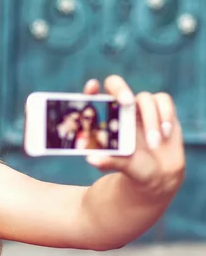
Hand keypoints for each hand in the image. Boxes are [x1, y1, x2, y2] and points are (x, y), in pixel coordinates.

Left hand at [83, 75, 184, 197]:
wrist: (159, 172)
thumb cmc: (132, 165)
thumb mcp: (121, 164)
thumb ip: (107, 161)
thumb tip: (91, 159)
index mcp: (105, 118)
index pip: (93, 97)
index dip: (91, 90)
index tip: (92, 87)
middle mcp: (121, 108)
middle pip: (115, 84)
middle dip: (120, 90)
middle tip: (127, 103)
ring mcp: (140, 106)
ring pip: (144, 98)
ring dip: (150, 120)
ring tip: (153, 144)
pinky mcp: (161, 108)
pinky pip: (163, 100)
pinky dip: (166, 114)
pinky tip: (165, 134)